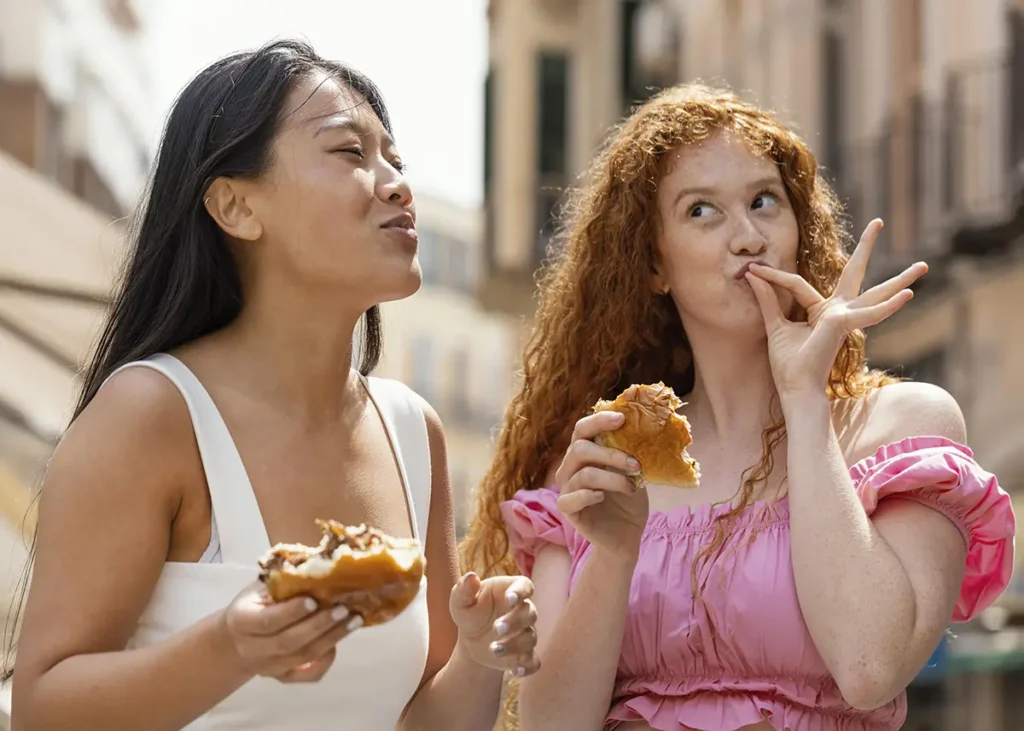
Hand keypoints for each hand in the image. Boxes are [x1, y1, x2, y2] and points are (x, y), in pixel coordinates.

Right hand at [220, 581, 362, 683]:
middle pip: (289, 642)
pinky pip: (308, 675)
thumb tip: (317, 560)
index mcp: (242, 621)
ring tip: (354, 621)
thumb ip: (281, 580)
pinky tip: (339, 641)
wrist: (235, 641)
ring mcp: (269, 667)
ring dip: (331, 639)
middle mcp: (253, 648)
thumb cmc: (253, 605)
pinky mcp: (283, 677)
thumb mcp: (258, 588)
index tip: (314, 600)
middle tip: (343, 609)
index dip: (292, 612)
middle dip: (319, 625)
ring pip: (303, 657)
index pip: (268, 621)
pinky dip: (326, 660)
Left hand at [449, 572, 540, 677]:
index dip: (521, 591)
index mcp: (510, 591)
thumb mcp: (460, 601)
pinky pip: (533, 662)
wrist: (471, 638)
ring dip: (514, 645)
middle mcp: (522, 611)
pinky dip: (527, 667)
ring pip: (530, 638)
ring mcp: (525, 633)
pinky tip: (515, 671)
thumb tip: (471, 577)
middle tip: (496, 628)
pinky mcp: (523, 655)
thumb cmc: (469, 611)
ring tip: (493, 649)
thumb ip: (464, 589)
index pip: (524, 585)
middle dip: (515, 621)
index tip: (510, 599)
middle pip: (530, 613)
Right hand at [554, 410, 648, 558]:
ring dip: (613, 479)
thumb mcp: (633, 473)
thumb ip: (629, 452)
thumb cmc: (628, 500)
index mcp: (584, 452)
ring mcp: (567, 488)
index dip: (599, 420)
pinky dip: (589, 495)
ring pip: (584, 474)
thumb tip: (644, 429)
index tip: (622, 418)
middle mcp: (571, 467)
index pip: (583, 429)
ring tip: (632, 487)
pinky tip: (603, 497)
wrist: (626, 535)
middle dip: (611, 454)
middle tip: (636, 464)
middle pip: (580, 448)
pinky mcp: (567, 509)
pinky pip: (571, 498)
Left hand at [745, 219, 926, 397]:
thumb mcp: (774, 325)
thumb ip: (767, 300)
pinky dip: (888, 305)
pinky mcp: (846, 325)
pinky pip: (869, 313)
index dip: (772, 276)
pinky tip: (908, 296)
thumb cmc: (788, 364)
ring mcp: (845, 317)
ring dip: (899, 280)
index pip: (796, 284)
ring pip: (875, 292)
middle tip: (878, 221)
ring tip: (923, 266)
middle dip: (865, 248)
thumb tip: (752, 275)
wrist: (796, 388)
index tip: (751, 268)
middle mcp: (838, 311)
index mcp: (821, 311)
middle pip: (854, 273)